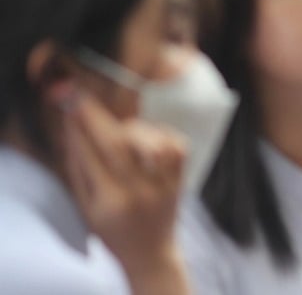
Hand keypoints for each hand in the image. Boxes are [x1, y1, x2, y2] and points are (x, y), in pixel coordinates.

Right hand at [55, 83, 190, 293]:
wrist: (150, 252)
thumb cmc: (112, 229)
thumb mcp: (86, 205)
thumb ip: (80, 168)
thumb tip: (72, 129)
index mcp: (110, 202)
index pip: (92, 155)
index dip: (80, 127)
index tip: (70, 105)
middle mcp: (139, 193)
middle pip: (119, 145)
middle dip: (97, 118)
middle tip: (82, 99)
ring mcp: (164, 186)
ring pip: (152, 142)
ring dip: (133, 127)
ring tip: (122, 131)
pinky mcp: (182, 180)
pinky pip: (177, 146)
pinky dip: (162, 134)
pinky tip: (148, 136)